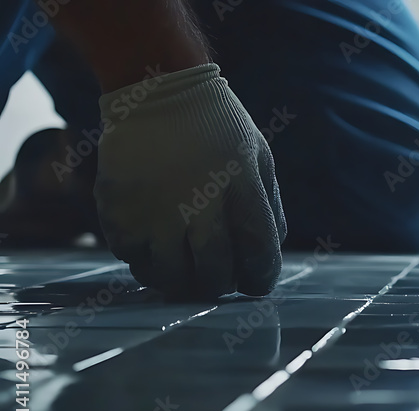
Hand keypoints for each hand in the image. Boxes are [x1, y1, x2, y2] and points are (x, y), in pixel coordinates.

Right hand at [95, 64, 285, 297]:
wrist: (158, 86)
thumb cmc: (217, 127)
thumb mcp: (258, 158)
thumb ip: (268, 209)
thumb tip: (267, 257)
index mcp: (242, 190)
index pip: (258, 257)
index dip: (260, 279)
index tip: (255, 282)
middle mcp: (198, 204)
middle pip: (213, 276)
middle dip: (220, 284)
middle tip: (217, 276)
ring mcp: (154, 209)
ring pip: (169, 277)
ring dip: (181, 281)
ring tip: (184, 267)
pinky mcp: (119, 208)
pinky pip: (132, 258)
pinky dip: (146, 261)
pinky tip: (155, 244)